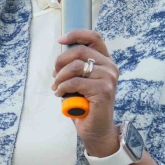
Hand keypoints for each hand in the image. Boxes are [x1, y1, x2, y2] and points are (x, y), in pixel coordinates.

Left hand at [53, 29, 119, 156]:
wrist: (97, 130)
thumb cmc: (87, 106)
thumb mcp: (81, 82)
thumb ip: (77, 68)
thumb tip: (61, 58)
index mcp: (106, 62)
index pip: (94, 38)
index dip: (76, 35)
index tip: (61, 40)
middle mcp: (110, 67)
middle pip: (80, 51)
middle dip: (61, 61)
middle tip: (54, 75)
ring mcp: (108, 78)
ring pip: (76, 66)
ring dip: (60, 77)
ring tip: (56, 88)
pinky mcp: (103, 90)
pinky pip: (75, 82)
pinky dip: (62, 87)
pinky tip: (60, 94)